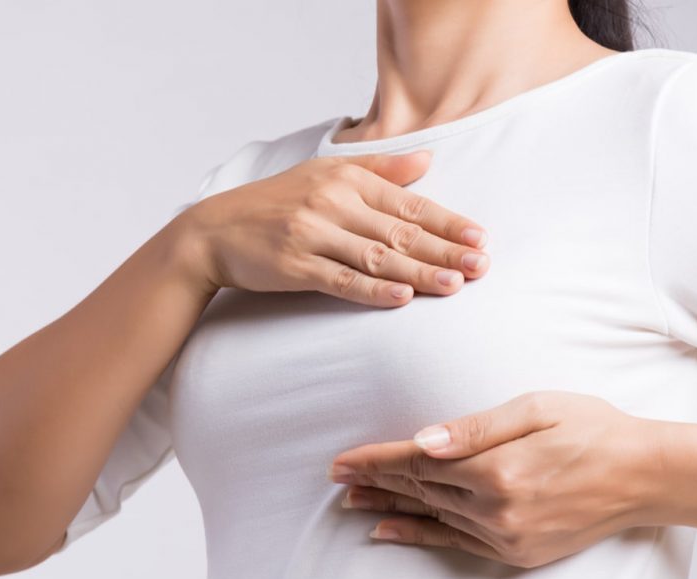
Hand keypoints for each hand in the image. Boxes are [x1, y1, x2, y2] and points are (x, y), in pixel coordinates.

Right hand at [182, 151, 490, 307]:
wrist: (215, 231)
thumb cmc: (273, 204)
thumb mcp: (324, 174)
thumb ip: (379, 170)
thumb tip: (429, 163)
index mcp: (346, 180)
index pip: (408, 204)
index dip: (448, 222)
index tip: (479, 238)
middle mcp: (332, 203)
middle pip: (400, 233)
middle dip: (445, 250)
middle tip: (481, 266)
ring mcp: (313, 235)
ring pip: (377, 258)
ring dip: (420, 272)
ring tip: (454, 285)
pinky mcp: (295, 265)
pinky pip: (342, 280)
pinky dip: (373, 290)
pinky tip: (401, 298)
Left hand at [327, 391, 661, 567]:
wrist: (647, 477)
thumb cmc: (593, 429)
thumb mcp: (536, 409)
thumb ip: (474, 428)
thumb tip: (423, 442)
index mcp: (496, 468)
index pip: (417, 463)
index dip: (374, 461)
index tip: (339, 461)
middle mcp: (495, 508)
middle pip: (418, 490)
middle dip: (374, 481)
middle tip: (334, 478)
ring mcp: (505, 536)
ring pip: (431, 515)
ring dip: (389, 506)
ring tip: (351, 500)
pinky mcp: (516, 553)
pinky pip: (453, 543)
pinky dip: (417, 536)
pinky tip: (385, 531)